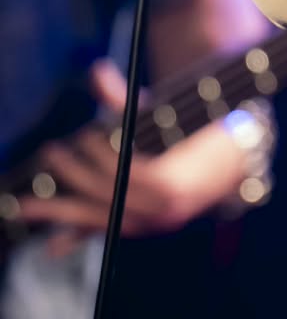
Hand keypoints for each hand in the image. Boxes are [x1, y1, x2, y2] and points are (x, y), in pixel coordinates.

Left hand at [17, 60, 259, 251]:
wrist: (230, 163)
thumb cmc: (196, 131)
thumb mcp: (164, 113)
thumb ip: (125, 98)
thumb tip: (95, 72)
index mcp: (175, 184)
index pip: (130, 176)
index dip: (104, 158)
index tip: (86, 135)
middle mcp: (163, 213)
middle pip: (109, 199)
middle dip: (76, 177)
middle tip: (51, 152)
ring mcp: (151, 225)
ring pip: (101, 220)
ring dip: (62, 212)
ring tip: (24, 206)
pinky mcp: (141, 229)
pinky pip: (106, 232)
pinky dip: (78, 236)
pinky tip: (52, 246)